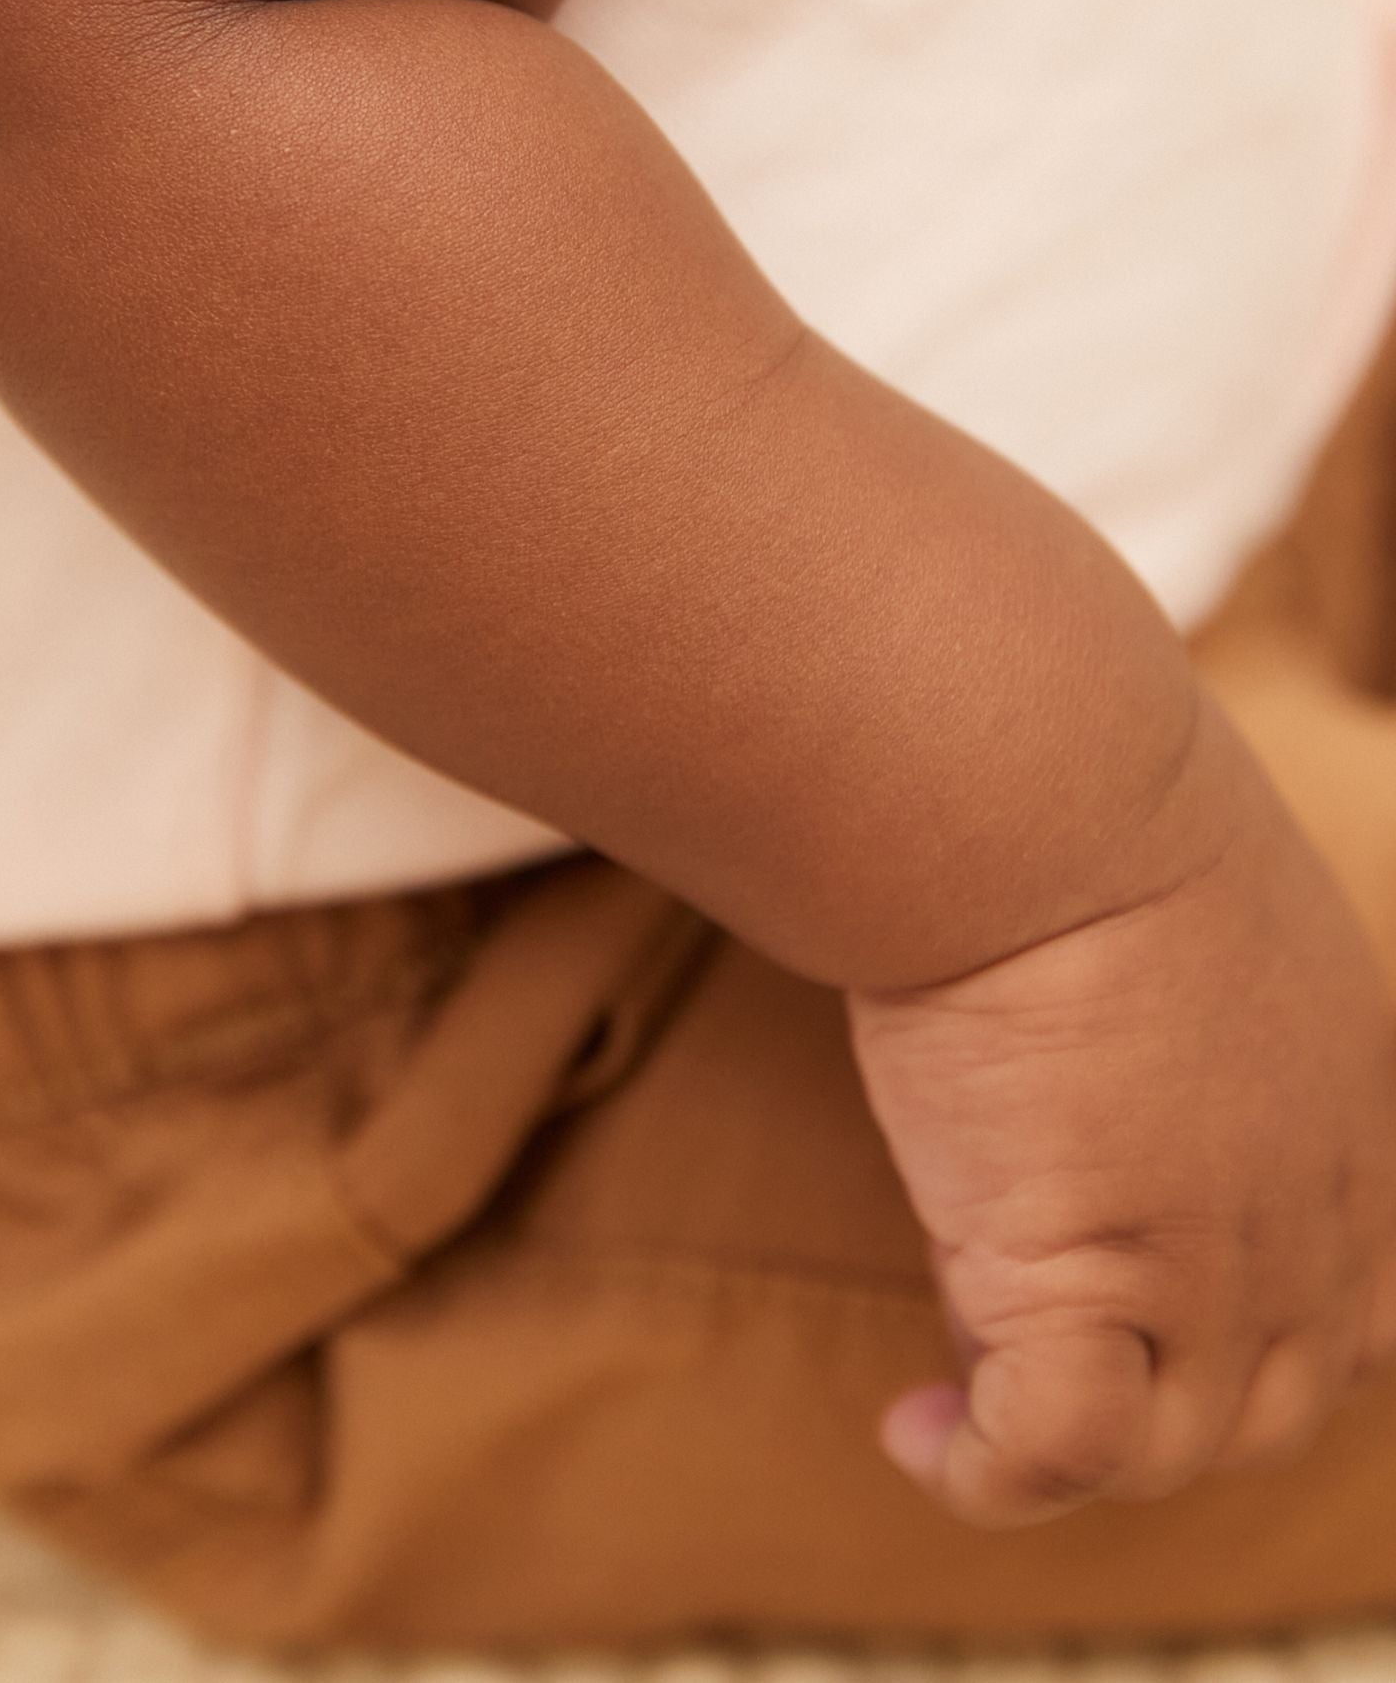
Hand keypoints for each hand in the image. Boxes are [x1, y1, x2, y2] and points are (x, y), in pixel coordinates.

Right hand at [847, 695, 1395, 1527]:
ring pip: (1170, 1451)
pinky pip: (1054, 1456)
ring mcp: (1209, 1266)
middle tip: (1020, 1333)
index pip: (1361, 1309)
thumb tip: (1084, 1034)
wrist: (1033, 794)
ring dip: (1059, 1448)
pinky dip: (985, 1474)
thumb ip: (1185, 997)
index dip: (1258, 1338)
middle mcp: (1308, 1212)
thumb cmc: (1076, 797)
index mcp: (1351, 1111)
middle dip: (1152, 1397)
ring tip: (950, 1400)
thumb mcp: (1192, 904)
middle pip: (1268, 1400)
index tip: (1139, 1310)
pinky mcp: (1088, 1288)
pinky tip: (916, 1431)